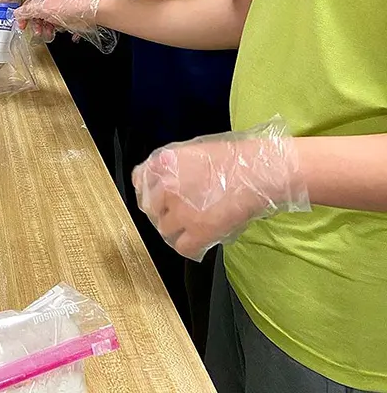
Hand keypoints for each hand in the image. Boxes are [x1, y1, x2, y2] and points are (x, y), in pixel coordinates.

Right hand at [1, 0, 101, 39]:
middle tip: (22, 27)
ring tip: (41, 32)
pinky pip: (48, 21)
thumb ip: (27, 11)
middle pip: (27, 6)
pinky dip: (47, 28)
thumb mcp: (43, 9)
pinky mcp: (60, 14)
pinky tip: (50, 33)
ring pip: (37, 16)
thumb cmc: (69, 6)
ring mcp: (52, 6)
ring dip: (37, 26)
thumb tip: (16, 14)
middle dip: (25, 18)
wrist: (90, 12)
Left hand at [132, 118, 309, 260]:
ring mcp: (180, 211)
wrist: (257, 170)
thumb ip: (171, 166)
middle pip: (151, 208)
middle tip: (181, 212)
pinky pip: (182, 247)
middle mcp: (165, 187)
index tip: (157, 197)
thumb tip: (162, 183)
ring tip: (195, 223)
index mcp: (163, 163)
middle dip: (163, 211)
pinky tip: (201, 237)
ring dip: (177, 229)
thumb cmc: (233, 157)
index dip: (149, 191)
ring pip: (165, 230)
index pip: (139, 181)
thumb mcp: (192, 150)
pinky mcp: (197, 232)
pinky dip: (191, 245)